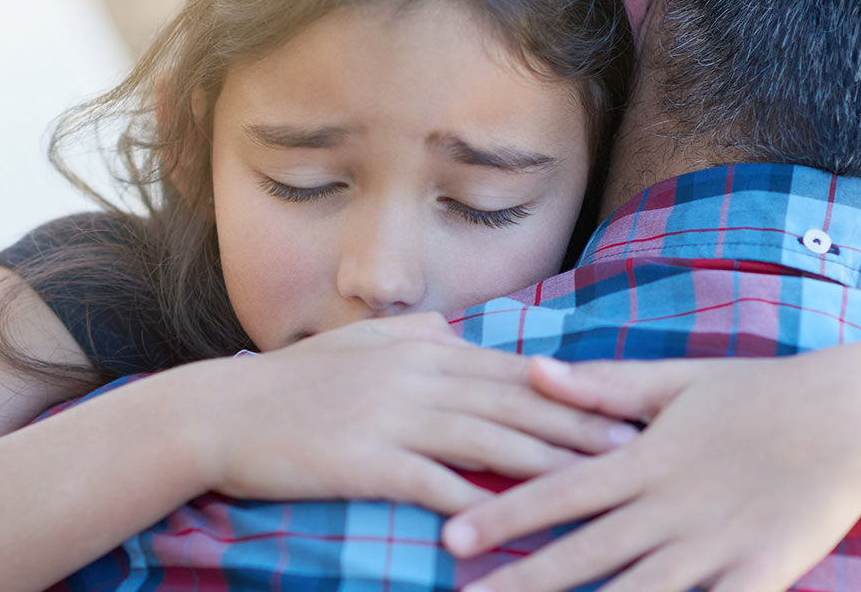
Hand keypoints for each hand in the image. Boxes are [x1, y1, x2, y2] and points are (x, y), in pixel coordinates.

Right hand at [171, 313, 642, 514]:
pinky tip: (512, 528)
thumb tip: (461, 333)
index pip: (514, 369)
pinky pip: (434, 485)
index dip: (573, 388)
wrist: (220, 414)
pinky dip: (476, 506)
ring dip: (549, 465)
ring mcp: (392, 417)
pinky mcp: (366, 460)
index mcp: (422, 349)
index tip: (625, 404)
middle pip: (516, 402)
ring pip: (488, 441)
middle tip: (640, 447)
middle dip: (582, 426)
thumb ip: (417, 335)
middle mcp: (417, 375)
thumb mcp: (360, 342)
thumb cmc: (291, 384)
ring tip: (598, 486)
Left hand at [442, 356, 860, 591]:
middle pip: (582, 555)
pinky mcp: (760, 573)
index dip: (502, 519)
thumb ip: (604, 386)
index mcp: (643, 460)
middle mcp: (668, 508)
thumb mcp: (677, 381)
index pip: (557, 493)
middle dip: (521, 584)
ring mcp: (713, 546)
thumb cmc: (761, 392)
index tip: (451, 541)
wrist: (854, 415)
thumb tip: (535, 371)